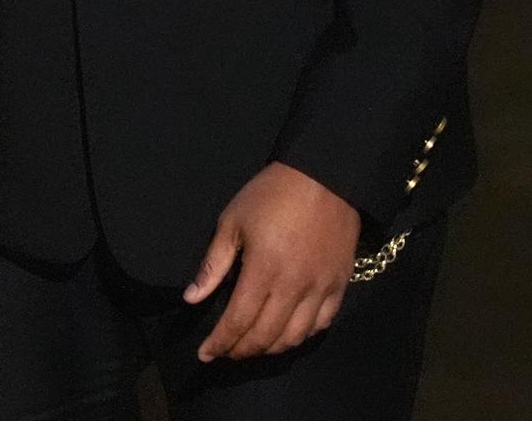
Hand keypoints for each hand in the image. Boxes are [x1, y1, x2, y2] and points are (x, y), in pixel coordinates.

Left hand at [183, 160, 361, 360]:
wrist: (326, 176)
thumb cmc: (272, 194)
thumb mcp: (233, 221)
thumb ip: (214, 264)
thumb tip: (192, 298)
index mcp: (264, 270)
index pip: (238, 321)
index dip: (219, 342)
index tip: (204, 354)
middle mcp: (294, 287)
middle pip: (266, 336)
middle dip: (241, 350)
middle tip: (225, 352)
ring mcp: (321, 289)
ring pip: (295, 337)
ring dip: (270, 348)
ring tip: (253, 345)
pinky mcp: (340, 285)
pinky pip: (321, 324)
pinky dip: (301, 336)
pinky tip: (287, 333)